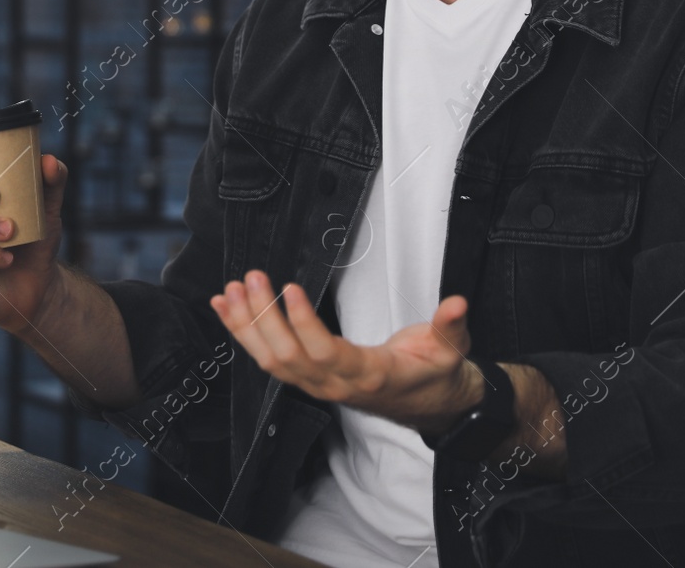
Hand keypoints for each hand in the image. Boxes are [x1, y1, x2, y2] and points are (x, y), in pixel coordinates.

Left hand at [210, 270, 482, 430]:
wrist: (434, 405)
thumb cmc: (436, 374)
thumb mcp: (451, 349)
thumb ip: (450, 326)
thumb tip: (456, 304)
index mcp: (368, 374)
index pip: (326, 352)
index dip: (303, 323)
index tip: (290, 289)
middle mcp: (336, 385)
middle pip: (288, 358)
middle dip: (264, 318)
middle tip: (252, 279)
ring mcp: (319, 386)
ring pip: (271, 362)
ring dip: (246, 327)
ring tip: (229, 292)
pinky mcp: (310, 380)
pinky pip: (270, 362)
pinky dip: (245, 336)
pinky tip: (229, 311)